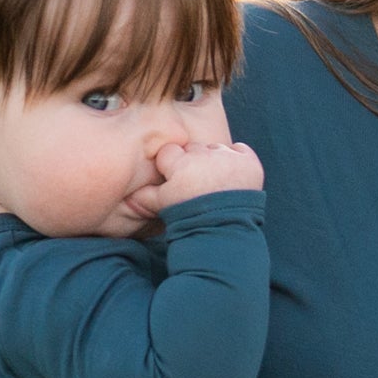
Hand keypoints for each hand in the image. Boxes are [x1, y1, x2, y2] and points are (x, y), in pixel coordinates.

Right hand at [138, 138, 266, 215]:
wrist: (225, 230)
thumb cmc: (190, 217)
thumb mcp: (164, 206)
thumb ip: (145, 195)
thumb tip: (128, 195)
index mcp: (180, 164)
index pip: (170, 152)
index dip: (173, 165)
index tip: (178, 178)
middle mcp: (204, 156)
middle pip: (194, 148)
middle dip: (195, 162)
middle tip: (198, 183)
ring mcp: (228, 158)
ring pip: (216, 148)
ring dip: (216, 160)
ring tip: (216, 183)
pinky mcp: (249, 163)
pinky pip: (240, 149)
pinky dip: (238, 159)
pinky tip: (233, 176)